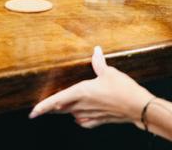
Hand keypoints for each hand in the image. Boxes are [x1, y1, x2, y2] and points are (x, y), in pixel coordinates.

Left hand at [29, 46, 151, 128]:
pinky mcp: (98, 120)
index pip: (57, 100)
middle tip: (40, 110)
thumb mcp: (109, 72)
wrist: (138, 107)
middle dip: (50, 108)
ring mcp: (90, 115)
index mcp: (82, 92)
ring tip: (59, 107)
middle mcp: (82, 105)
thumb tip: (96, 50)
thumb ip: (99, 63)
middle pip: (61, 109)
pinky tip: (79, 116)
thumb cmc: (123, 89)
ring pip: (71, 114)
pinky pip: (83, 120)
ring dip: (64, 110)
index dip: (43, 107)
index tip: (32, 112)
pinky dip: (78, 117)